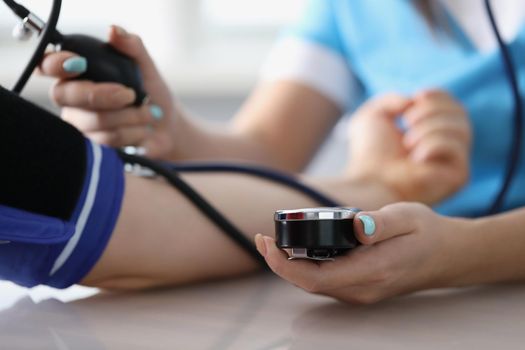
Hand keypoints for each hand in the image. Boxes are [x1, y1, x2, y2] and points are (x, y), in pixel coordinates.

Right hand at [39, 25, 180, 158]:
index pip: (49, 66)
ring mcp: (80, 125)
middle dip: (105, 95)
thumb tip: (114, 32)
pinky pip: (108, 140)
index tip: (79, 63)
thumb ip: (131, 46)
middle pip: (71, 96)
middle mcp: (71, 99)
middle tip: (132, 95)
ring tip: (150, 113)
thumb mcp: (145, 66)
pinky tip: (144, 130)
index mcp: (77, 73)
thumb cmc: (150, 92)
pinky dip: (134, 133)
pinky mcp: (93, 146)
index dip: (56, 64)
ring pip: (95, 121)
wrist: (166, 126)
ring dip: (131, 117)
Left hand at [255, 202, 466, 303]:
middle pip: (307, 284)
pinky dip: (306, 266)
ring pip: (314, 284)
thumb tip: (356, 227)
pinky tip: (299, 249)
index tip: (268, 243)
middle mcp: (362, 288)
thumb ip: (381, 223)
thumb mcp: (407, 217)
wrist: (448, 255)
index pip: (314, 277)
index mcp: (371, 271)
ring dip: (290, 265)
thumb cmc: (427, 233)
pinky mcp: (360, 287)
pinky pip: (325, 280)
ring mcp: (360, 291)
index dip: (283, 264)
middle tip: (264, 237)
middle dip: (280, 263)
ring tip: (275, 241)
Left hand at [347, 90, 470, 203]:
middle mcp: (449, 148)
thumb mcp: (373, 116)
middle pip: (460, 113)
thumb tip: (414, 101)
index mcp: (432, 133)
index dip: (439, 96)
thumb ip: (392, 100)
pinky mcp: (459, 176)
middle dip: (431, 109)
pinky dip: (433, 145)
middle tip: (407, 121)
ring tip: (407, 142)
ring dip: (428, 128)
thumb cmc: (368, 154)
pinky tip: (416, 158)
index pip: (452, 106)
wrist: (369, 181)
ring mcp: (455, 163)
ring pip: (461, 128)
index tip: (418, 97)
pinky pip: (456, 147)